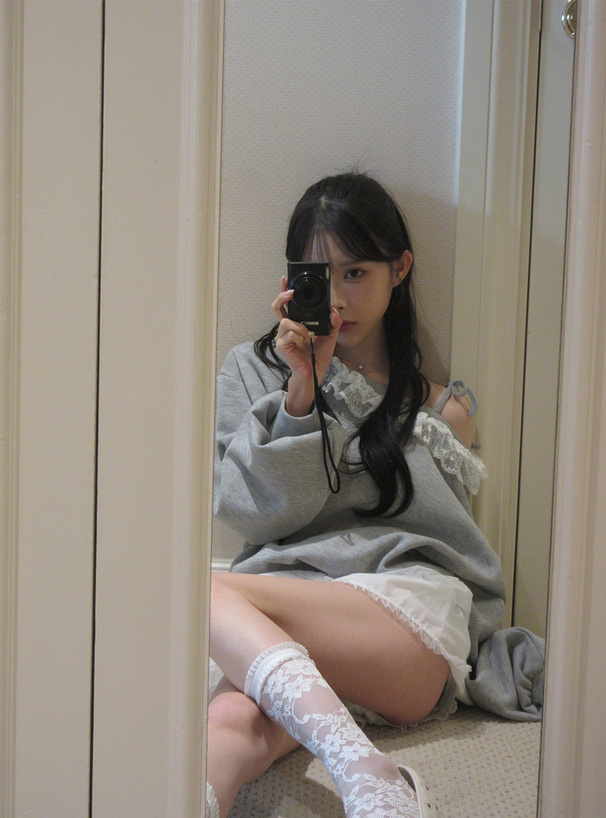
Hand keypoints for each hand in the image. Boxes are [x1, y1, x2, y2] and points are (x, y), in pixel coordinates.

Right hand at [272, 277, 341, 415]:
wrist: (313, 374)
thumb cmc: (317, 356)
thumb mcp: (330, 337)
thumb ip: (333, 323)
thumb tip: (334, 311)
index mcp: (295, 323)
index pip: (288, 304)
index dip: (284, 291)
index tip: (285, 278)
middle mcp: (286, 328)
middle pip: (277, 307)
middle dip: (282, 296)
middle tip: (290, 292)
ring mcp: (282, 337)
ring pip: (285, 321)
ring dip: (299, 326)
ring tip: (308, 335)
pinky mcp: (282, 345)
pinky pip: (289, 333)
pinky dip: (299, 335)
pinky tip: (304, 342)